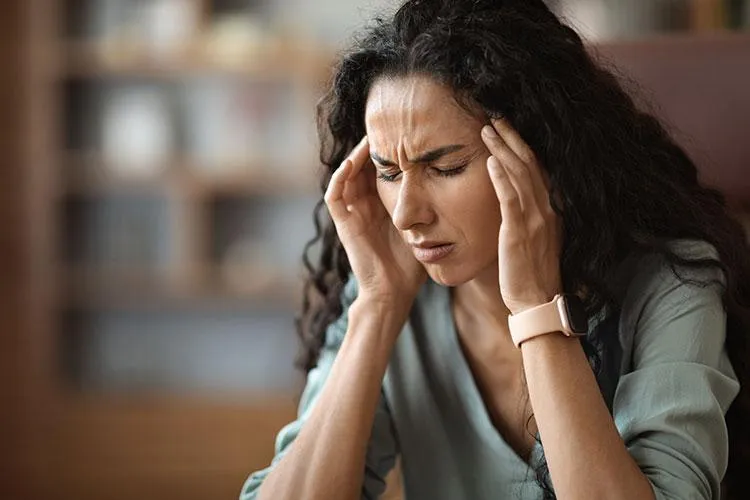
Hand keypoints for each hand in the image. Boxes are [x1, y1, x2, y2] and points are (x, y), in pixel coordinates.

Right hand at [325, 136, 426, 305]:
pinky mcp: (343, 224)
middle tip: (385, 128)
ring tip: (369, 138)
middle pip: (363, 168)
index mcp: (382, 207)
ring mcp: (352, 215)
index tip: (404, 134)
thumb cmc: (411, 265)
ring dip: (355, 156)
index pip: (382, 171)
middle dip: (372, 149)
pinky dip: (340, 176)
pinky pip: (335, 195)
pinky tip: (353, 161)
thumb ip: (432, 207)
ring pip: (346, 176)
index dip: (390, 153)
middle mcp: (365, 207)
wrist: (394, 292)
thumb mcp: (425, 227)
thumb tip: (461, 184)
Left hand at [481, 118, 562, 314]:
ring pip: (520, 175)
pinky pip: (511, 199)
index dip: (522, 146)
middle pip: (530, 164)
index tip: (506, 128)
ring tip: (486, 129)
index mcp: (551, 210)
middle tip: (494, 117)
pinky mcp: (519, 232)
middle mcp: (547, 210)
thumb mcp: (535, 239)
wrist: (537, 301)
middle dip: (511, 138)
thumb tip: (517, 201)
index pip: (537, 169)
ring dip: (503, 149)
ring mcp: (535, 220)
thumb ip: (529, 217)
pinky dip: (501, 178)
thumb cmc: (531, 274)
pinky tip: (490, 161)